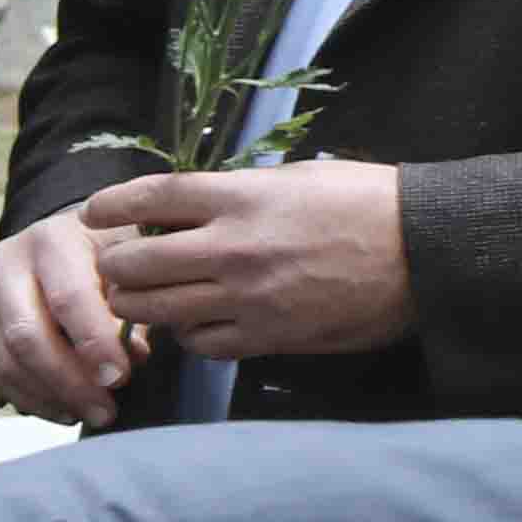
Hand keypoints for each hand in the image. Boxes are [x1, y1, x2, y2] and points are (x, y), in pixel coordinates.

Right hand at [0, 204, 143, 421]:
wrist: (64, 238)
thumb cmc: (105, 254)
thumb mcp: (128, 265)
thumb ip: (133, 306)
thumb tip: (131, 355)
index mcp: (52, 240)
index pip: (68, 298)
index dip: (93, 344)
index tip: (119, 379)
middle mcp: (6, 263)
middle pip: (26, 336)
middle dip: (68, 382)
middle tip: (105, 410)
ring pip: (4, 360)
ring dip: (47, 397)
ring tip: (86, 414)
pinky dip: (26, 397)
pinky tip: (60, 408)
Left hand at [81, 159, 412, 363]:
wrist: (428, 250)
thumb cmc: (369, 204)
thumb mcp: (299, 178)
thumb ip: (238, 194)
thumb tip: (188, 207)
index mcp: (243, 196)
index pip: (151, 197)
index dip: (111, 206)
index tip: (93, 213)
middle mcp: (234, 247)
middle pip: (135, 263)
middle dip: (116, 266)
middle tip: (118, 267)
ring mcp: (248, 296)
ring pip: (155, 310)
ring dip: (140, 305)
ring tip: (144, 298)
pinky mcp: (267, 335)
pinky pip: (200, 343)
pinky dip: (187, 335)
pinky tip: (195, 323)